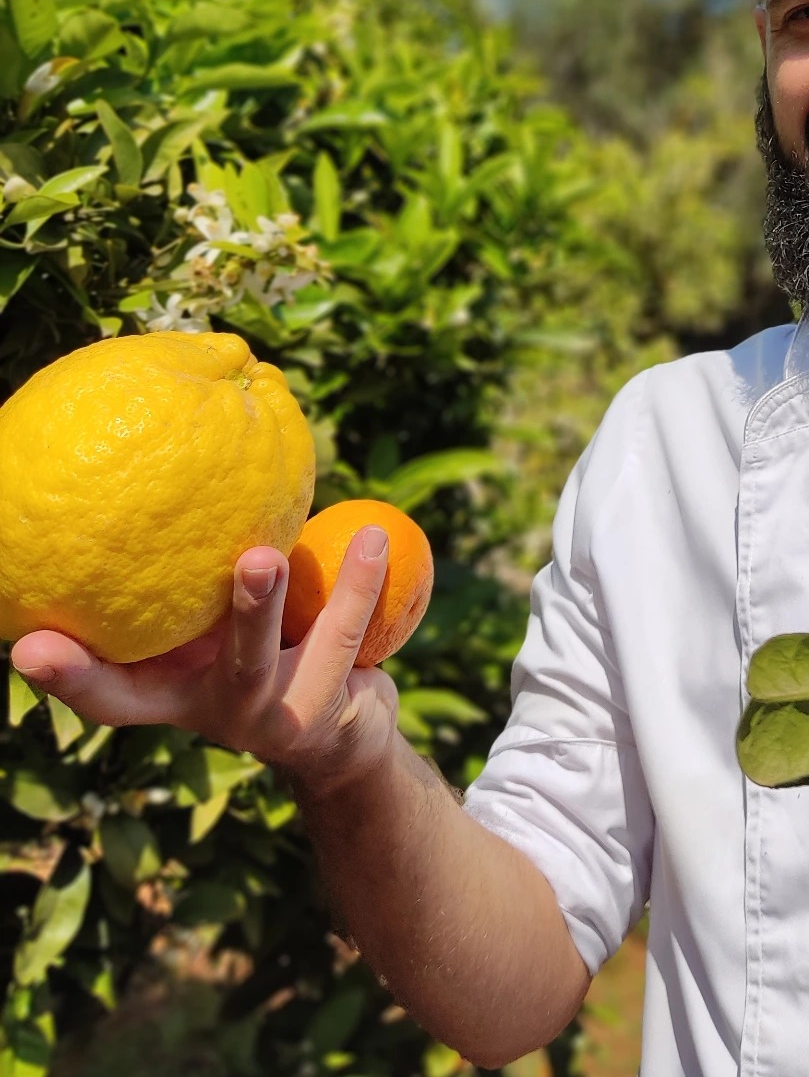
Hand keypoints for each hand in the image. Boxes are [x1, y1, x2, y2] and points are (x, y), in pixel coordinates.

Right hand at [9, 527, 398, 796]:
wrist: (345, 739)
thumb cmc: (269, 655)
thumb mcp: (224, 626)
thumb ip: (202, 578)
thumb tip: (185, 469)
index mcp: (171, 688)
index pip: (108, 691)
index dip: (67, 676)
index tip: (25, 647)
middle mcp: (212, 708)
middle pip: (199, 670)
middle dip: (206, 619)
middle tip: (232, 562)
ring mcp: (268, 718)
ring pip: (261, 660)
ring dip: (268, 604)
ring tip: (270, 553)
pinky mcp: (321, 716)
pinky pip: (341, 637)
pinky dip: (358, 582)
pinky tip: (374, 535)